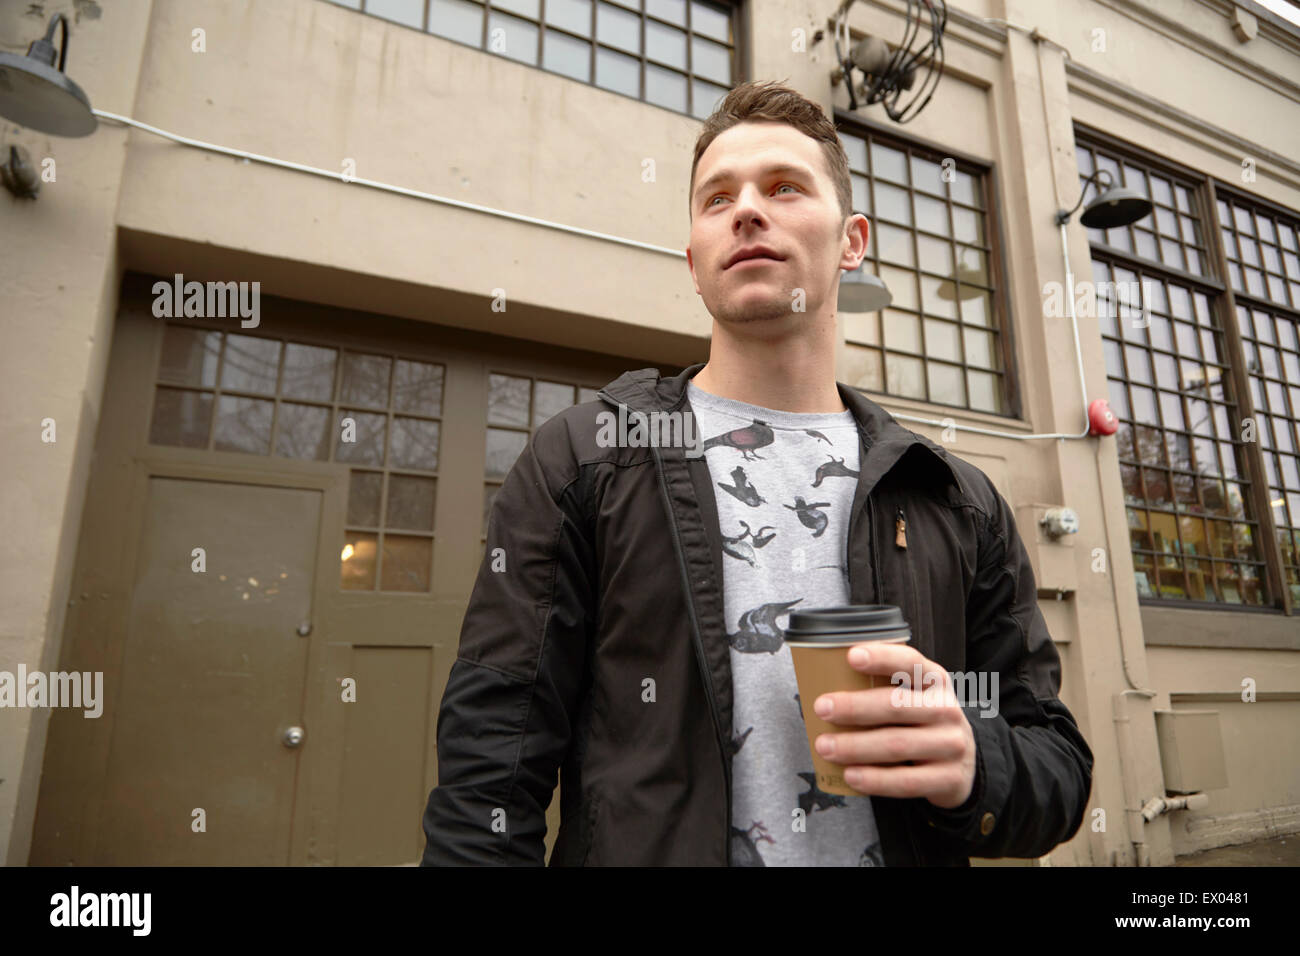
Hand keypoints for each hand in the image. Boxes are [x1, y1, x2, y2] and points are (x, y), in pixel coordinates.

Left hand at [812, 642, 976, 809]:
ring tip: (824, 746)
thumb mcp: (913, 696)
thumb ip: (881, 685)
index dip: (882, 657)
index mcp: (934, 680)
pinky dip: (875, 779)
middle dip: (854, 707)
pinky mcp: (950, 779)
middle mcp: (946, 709)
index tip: (851, 656)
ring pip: (897, 744)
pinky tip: (850, 775)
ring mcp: (952, 745)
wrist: (961, 766)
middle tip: (821, 709)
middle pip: (897, 705)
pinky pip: (906, 781)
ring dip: (855, 746)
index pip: (910, 663)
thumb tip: (822, 679)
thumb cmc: (920, 721)